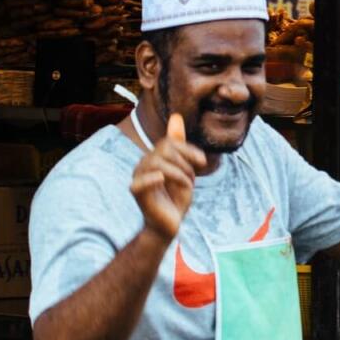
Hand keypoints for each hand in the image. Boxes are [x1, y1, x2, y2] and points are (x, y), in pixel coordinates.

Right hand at [129, 113, 206, 242]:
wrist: (170, 223)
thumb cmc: (176, 195)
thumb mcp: (184, 167)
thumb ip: (179, 144)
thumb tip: (176, 116)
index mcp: (154, 156)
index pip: (170, 141)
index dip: (188, 149)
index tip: (202, 163)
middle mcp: (143, 163)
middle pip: (165, 149)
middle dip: (185, 164)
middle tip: (190, 180)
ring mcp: (138, 177)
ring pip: (160, 163)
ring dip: (180, 175)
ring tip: (184, 186)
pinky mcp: (137, 192)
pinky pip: (141, 181)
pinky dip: (153, 179)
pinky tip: (161, 180)